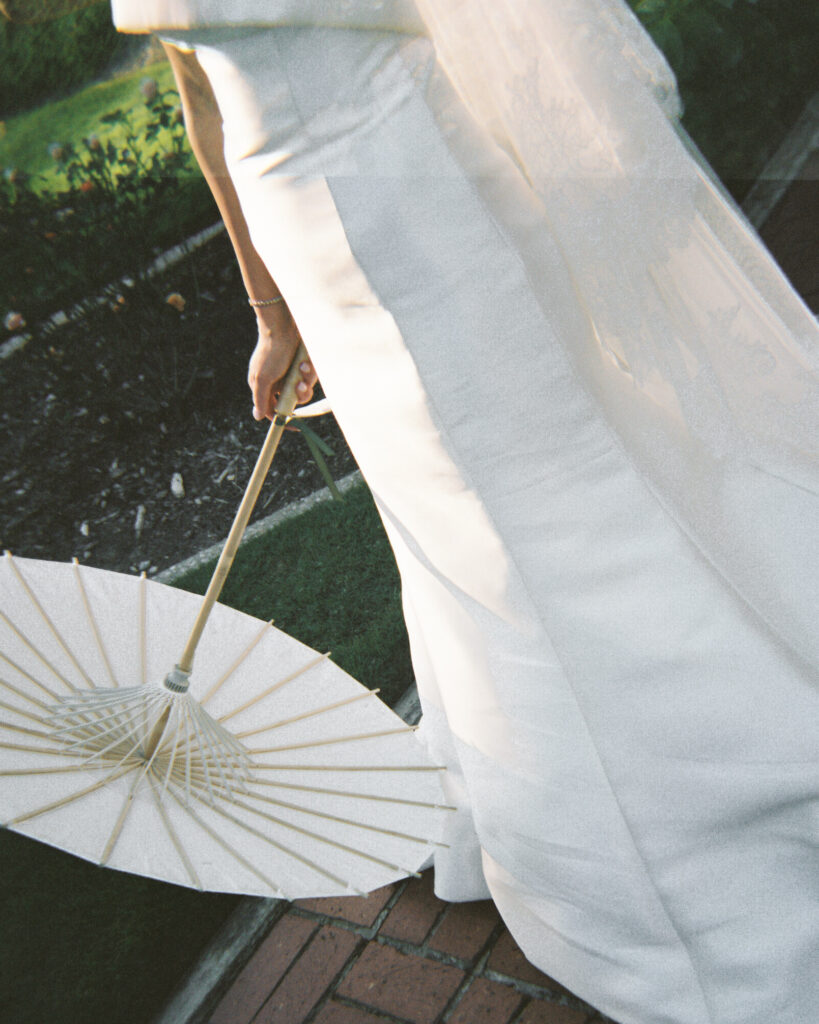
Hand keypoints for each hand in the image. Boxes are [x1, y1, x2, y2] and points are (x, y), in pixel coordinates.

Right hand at [247, 303, 317, 420]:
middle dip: (299, 395)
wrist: (284, 327)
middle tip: (299, 385)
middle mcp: (278, 382)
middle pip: (293, 401)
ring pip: (304, 390)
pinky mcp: (301, 366)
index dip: (283, 419)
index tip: (295, 427)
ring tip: (303, 367)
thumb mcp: (262, 378)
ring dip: (306, 381)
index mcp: (264, 387)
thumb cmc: (270, 352)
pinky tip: (306, 362)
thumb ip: (261, 399)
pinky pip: (310, 377)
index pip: (272, 410)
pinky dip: (310, 371)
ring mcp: (290, 374)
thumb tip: (257, 417)